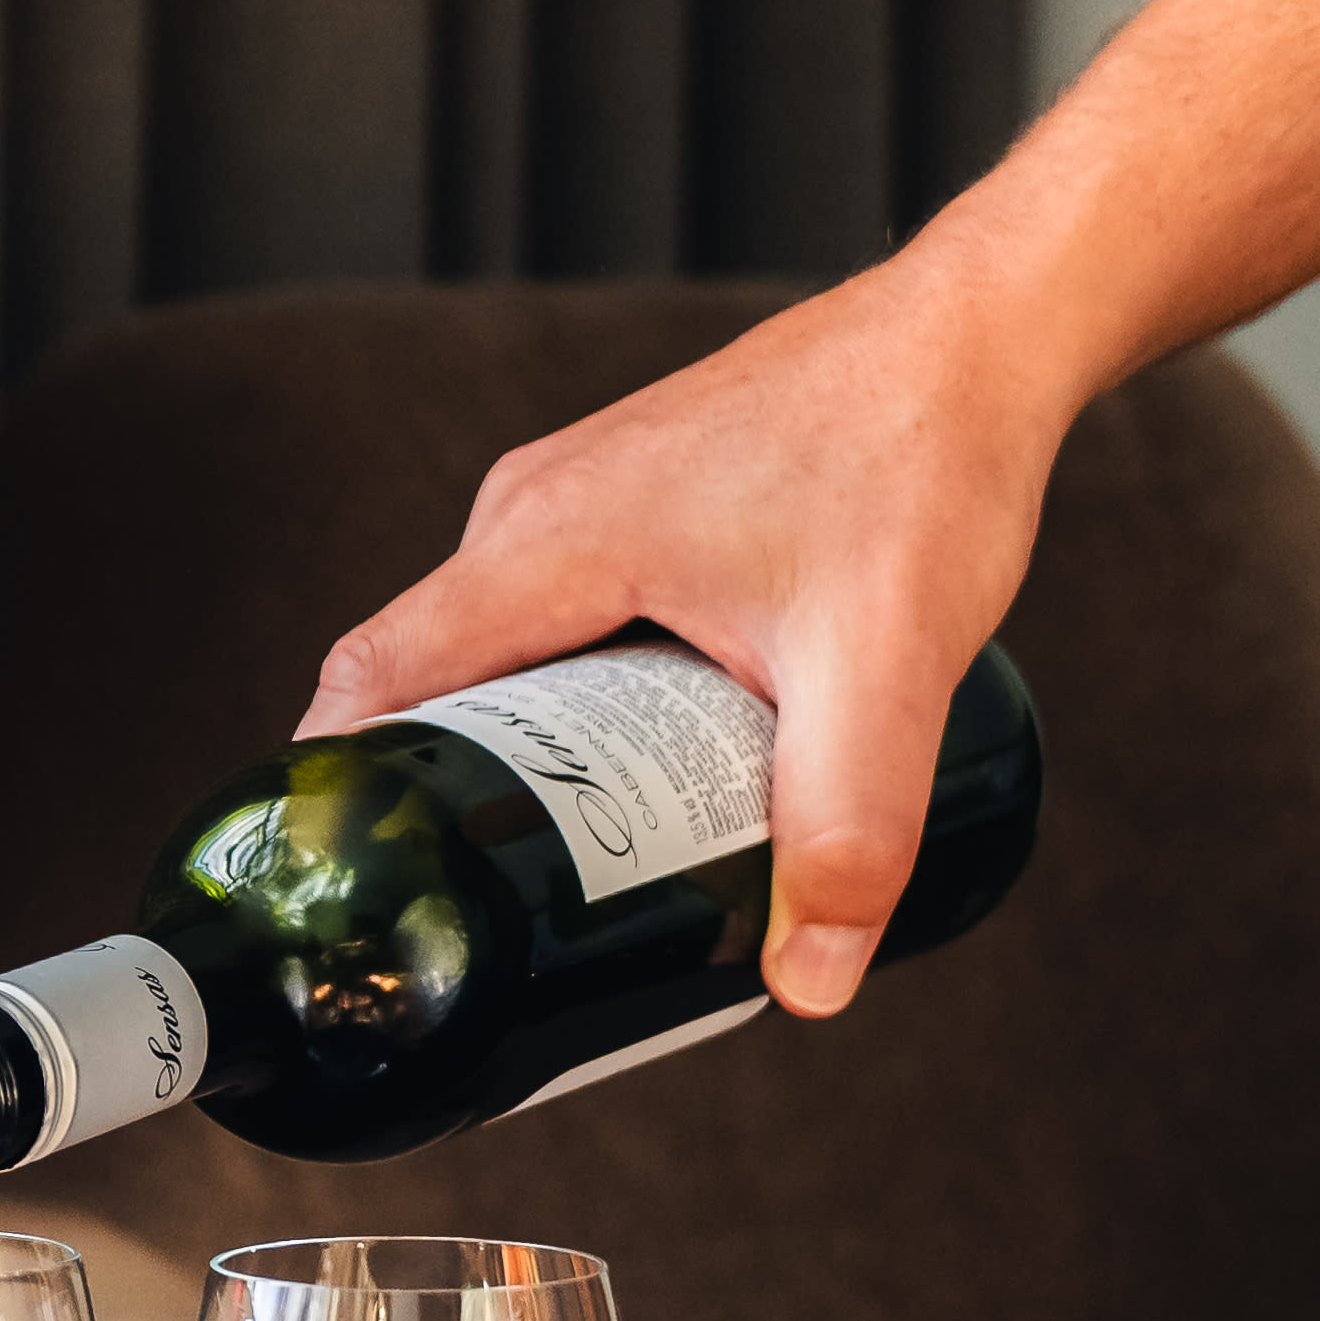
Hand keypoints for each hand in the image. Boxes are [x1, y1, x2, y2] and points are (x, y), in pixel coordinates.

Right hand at [297, 250, 1069, 1011]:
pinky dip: (570, 701)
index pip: (373, 679)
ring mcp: (573, 497)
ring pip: (498, 655)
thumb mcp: (888, 667)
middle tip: (497, 919)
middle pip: (429, 684)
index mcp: (548, 541)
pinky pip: (550, 620)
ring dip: (521, 754)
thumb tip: (808, 983)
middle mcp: (533, 511)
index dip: (337, 793)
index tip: (344, 892)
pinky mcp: (623, 501)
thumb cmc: (925, 458)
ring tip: (573, 858)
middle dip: (449, 803)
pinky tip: (637, 764)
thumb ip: (848, 828)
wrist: (984, 337)